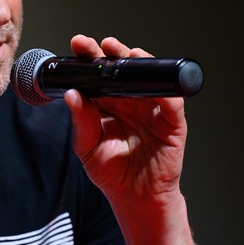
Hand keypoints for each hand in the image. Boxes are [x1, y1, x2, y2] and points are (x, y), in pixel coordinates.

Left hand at [64, 33, 187, 213]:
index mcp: (108, 103)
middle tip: (103, 45)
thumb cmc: (112, 173)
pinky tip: (155, 84)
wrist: (136, 199)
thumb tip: (71, 94)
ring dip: (141, 64)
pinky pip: (172, 104)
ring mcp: (152, 110)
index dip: (90, 58)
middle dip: (113, 53)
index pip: (98, 75)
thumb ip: (81, 122)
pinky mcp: (172, 124)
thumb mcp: (88, 148)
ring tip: (129, 55)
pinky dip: (166, 92)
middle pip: (123, 70)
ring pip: (149, 79)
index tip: (78, 45)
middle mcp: (131, 101)